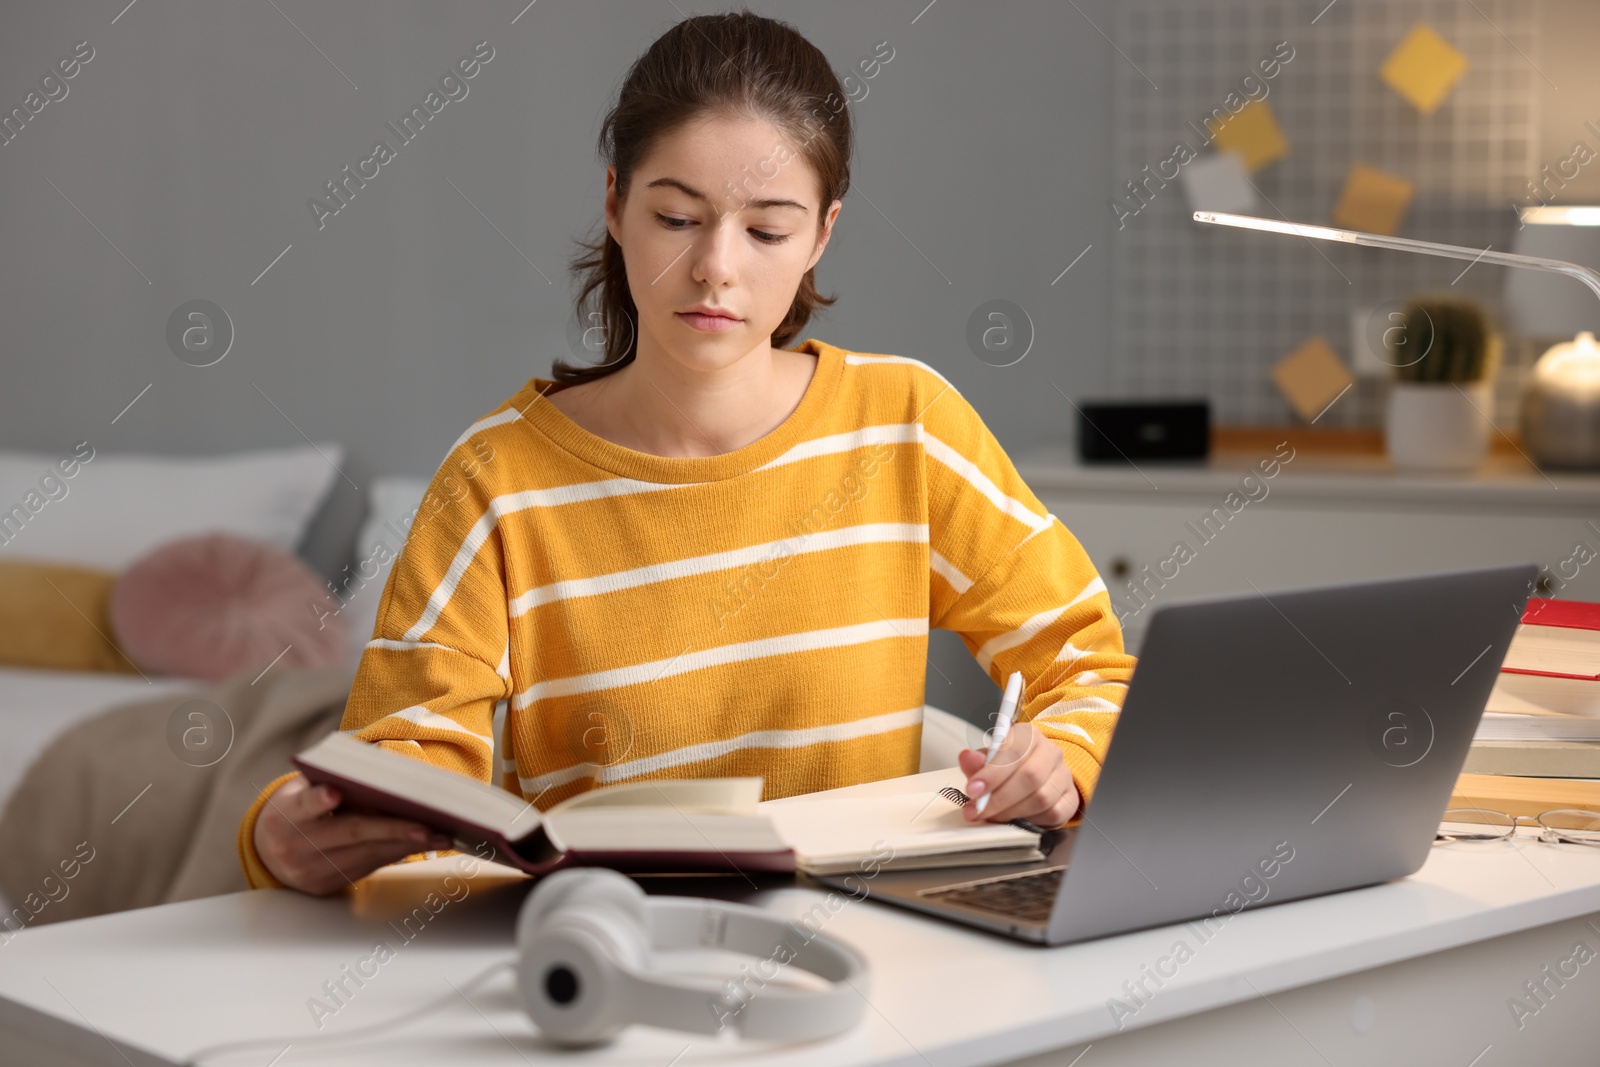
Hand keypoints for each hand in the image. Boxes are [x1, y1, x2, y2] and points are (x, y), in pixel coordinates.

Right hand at [253, 773, 453, 895]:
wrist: (269, 851)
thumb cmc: (296, 808)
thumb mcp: (300, 789)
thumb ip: (330, 779)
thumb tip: (383, 772)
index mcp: (284, 815)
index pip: (302, 806)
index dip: (318, 801)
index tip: (334, 794)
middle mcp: (295, 846)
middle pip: (348, 834)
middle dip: (390, 829)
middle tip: (425, 826)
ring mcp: (311, 870)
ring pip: (366, 855)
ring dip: (406, 844)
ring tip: (440, 835)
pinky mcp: (328, 885)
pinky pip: (369, 867)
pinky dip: (398, 852)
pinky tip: (424, 843)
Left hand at [957, 722, 1079, 828]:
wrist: (1038, 775)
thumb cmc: (1009, 766)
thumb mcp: (988, 760)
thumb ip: (976, 762)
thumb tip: (967, 757)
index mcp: (1029, 735)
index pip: (1013, 752)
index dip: (992, 773)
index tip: (973, 789)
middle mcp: (1051, 752)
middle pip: (1030, 776)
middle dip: (999, 797)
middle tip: (978, 809)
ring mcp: (1064, 776)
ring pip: (1041, 798)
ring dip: (1011, 812)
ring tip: (992, 815)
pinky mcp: (1070, 799)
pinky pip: (1052, 814)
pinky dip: (1030, 820)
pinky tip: (1015, 819)